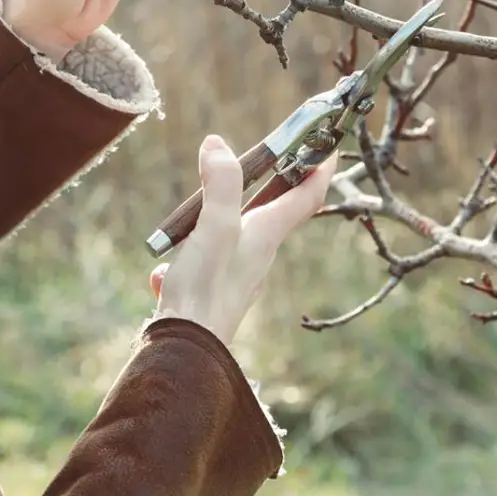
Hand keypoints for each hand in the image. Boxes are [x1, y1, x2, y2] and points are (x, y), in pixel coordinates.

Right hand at [149, 134, 336, 346]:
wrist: (185, 351)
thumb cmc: (204, 289)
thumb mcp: (214, 227)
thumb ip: (220, 185)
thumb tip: (217, 144)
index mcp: (266, 234)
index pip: (307, 196)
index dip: (320, 167)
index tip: (332, 144)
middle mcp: (259, 253)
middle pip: (275, 211)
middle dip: (274, 182)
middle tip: (266, 157)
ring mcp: (237, 273)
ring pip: (234, 234)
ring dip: (217, 217)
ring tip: (191, 217)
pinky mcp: (214, 288)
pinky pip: (203, 261)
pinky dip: (187, 255)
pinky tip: (164, 271)